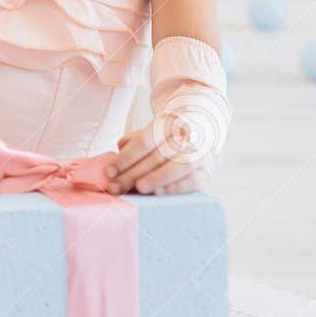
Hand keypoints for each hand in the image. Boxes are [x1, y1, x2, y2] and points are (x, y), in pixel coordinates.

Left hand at [107, 109, 221, 195]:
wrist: (198, 135)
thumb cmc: (164, 139)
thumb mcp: (148, 133)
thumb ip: (132, 143)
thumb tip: (117, 154)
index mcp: (168, 123)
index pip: (144, 141)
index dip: (125, 158)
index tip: (109, 172)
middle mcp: (186, 136)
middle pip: (157, 156)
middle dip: (133, 174)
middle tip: (115, 186)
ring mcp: (199, 153)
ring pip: (178, 166)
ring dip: (156, 179)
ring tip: (138, 189)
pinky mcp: (206, 171)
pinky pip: (192, 181)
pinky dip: (174, 188)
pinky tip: (158, 193)